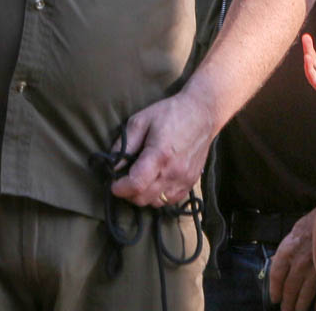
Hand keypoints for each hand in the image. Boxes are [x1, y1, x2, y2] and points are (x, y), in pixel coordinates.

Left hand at [110, 88, 217, 207]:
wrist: (202, 114)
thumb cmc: (170, 113)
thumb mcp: (141, 121)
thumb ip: (125, 144)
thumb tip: (113, 165)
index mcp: (159, 155)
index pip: (136, 184)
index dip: (120, 188)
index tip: (113, 184)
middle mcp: (173, 172)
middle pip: (144, 198)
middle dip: (129, 193)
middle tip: (124, 181)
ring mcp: (184, 179)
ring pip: (156, 203)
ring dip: (144, 196)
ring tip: (140, 182)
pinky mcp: (191, 182)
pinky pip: (170, 200)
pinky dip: (159, 196)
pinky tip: (155, 183)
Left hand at [268, 208, 315, 309]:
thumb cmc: (315, 223)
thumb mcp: (294, 233)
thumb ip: (286, 250)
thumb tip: (277, 262)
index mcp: (288, 250)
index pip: (276, 275)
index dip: (274, 289)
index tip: (274, 298)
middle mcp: (299, 262)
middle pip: (290, 289)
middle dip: (287, 303)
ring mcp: (315, 269)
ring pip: (305, 295)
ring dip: (300, 306)